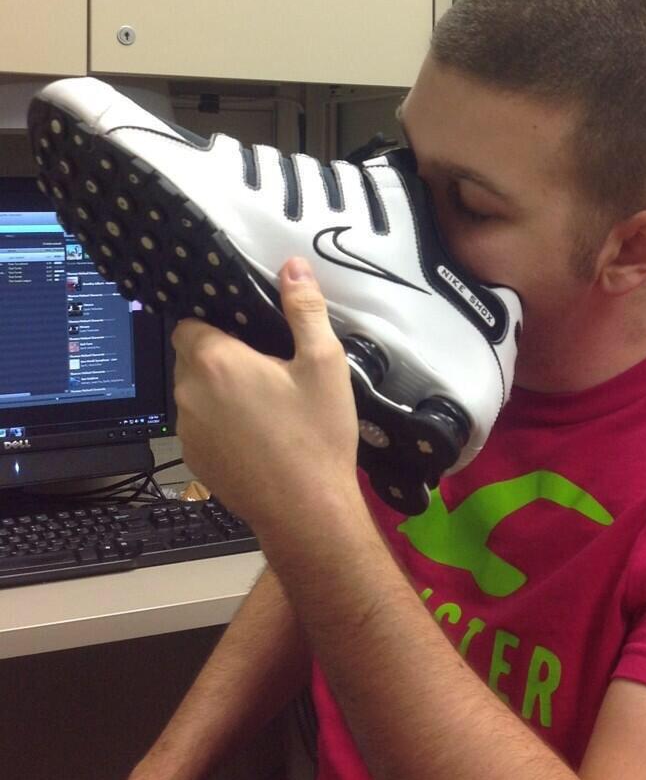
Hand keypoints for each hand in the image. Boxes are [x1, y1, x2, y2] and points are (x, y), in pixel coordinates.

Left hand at [171, 257, 361, 534]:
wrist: (307, 511)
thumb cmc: (317, 436)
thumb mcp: (323, 364)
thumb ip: (305, 309)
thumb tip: (293, 268)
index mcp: (215, 361)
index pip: (189, 323)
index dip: (216, 324)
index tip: (248, 336)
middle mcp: (189, 393)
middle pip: (192, 358)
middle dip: (222, 359)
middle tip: (270, 372)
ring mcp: (187, 431)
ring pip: (196, 394)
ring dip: (220, 393)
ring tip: (268, 409)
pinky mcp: (195, 460)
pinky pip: (201, 427)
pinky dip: (222, 426)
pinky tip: (260, 439)